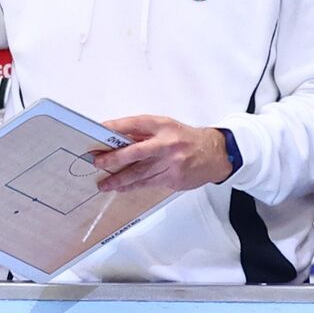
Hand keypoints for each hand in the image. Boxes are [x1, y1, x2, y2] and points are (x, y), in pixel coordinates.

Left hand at [93, 115, 231, 192]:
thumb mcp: (164, 126)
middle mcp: (167, 144)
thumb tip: (114, 136)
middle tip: (98, 162)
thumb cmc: (186, 138)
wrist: (215, 154)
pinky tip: (123, 188)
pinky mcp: (175, 179)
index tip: (98, 131)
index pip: (134, 124)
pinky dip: (134, 186)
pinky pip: (150, 183)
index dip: (115, 128)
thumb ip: (141, 131)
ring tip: (105, 184)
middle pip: (136, 153)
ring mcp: (172, 164)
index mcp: (163, 126)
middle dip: (114, 159)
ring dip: (120, 180)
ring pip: (141, 174)